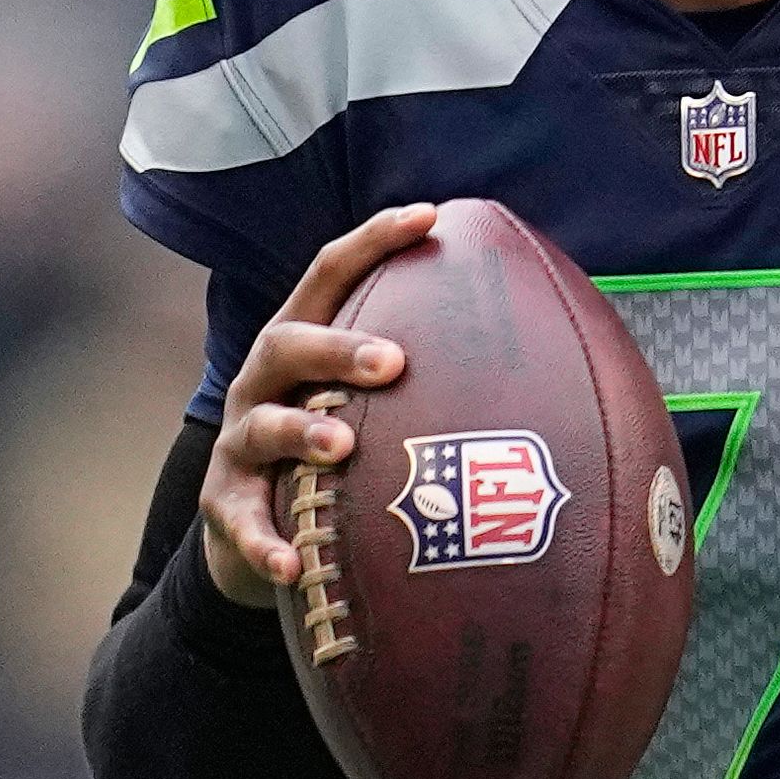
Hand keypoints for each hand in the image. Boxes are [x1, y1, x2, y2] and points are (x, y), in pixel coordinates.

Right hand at [198, 204, 433, 606]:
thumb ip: (428, 376)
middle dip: (338, 347)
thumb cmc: (334, 449)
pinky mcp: (226, 504)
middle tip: (394, 361)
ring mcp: (239, 442)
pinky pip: (242, 523)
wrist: (250, 528)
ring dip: (301, 433)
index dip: (374, 240)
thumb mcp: (367, 401)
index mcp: (304, 343)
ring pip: (262, 426)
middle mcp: (263, 381)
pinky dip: (265, 542)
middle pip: (288, 342)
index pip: (330, 274)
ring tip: (341, 445)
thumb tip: (553, 360)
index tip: (429, 216)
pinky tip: (292, 562)